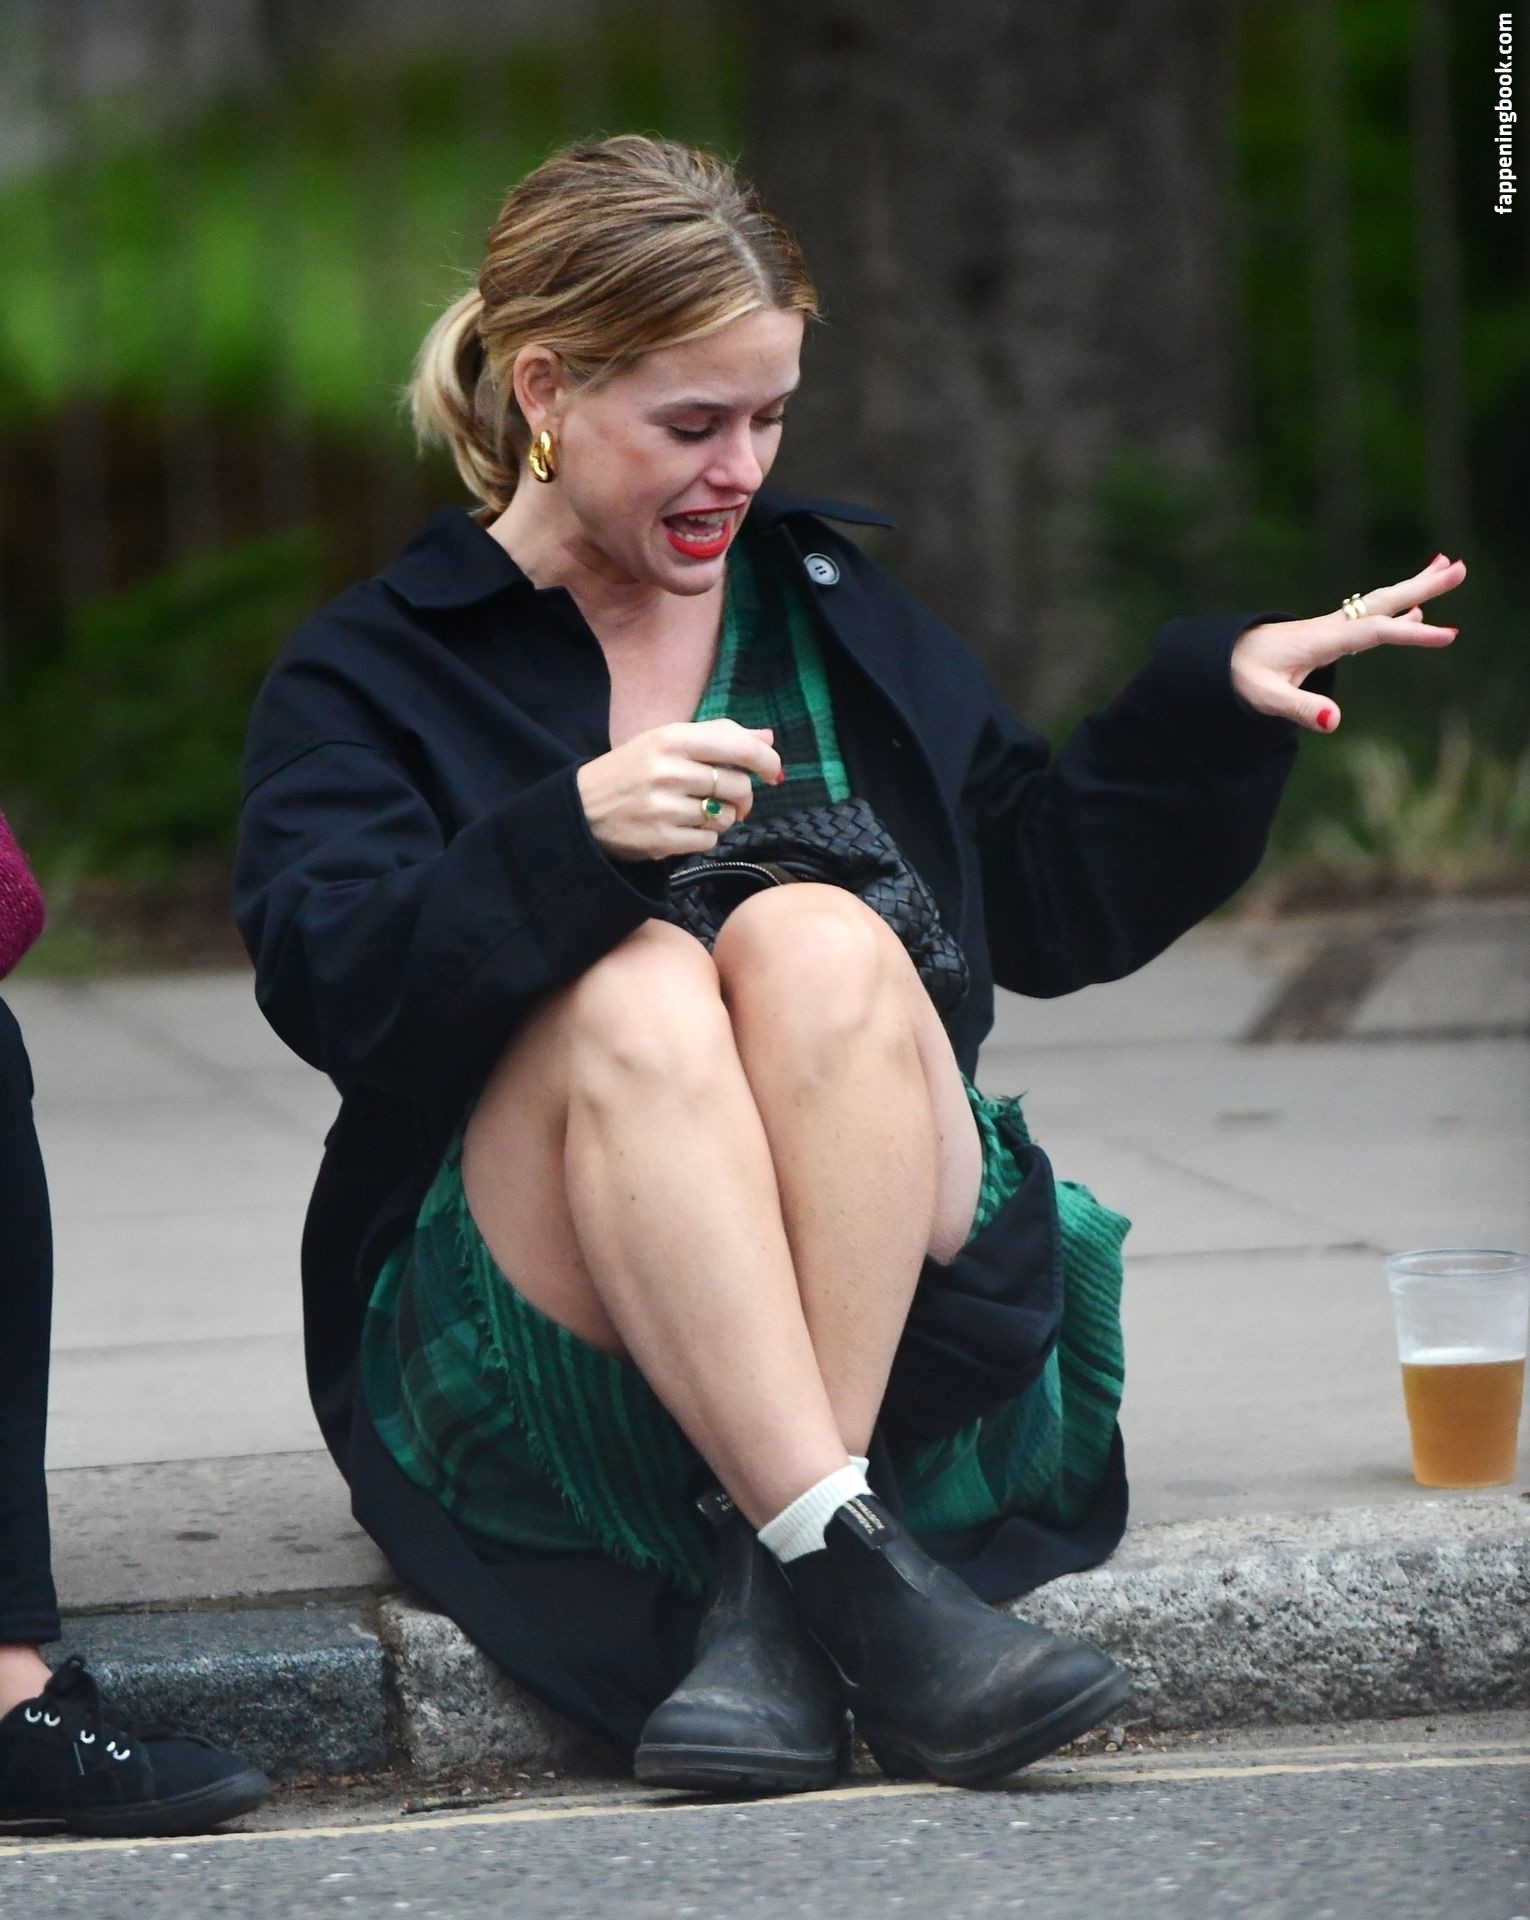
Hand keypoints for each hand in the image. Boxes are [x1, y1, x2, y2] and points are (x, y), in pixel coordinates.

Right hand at [576, 719, 783, 861]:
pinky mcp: (661, 840)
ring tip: (699, 811)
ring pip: (726, 816)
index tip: (773, 771)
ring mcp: (663, 807)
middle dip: (743, 795)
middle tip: (732, 797)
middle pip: (737, 785)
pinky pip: (709, 841)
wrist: (582, 808)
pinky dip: (705, 837)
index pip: (736, 746)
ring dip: (723, 817)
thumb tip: (768, 738)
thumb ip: (718, 735)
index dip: (765, 760)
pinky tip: (684, 827)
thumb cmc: (631, 770)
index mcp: (671, 738)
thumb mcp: (666, 740)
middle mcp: (668, 770)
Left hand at [1229, 553, 1464, 733]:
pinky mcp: (1324, 636)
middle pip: (1382, 602)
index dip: (1411, 632)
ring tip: (1448, 569)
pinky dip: (1396, 608)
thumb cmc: (1235, 678)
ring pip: (1378, 604)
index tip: (1448, 634)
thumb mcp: (1264, 698)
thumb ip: (1300, 709)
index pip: (1374, 632)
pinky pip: (1368, 618)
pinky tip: (1413, 609)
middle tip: (1462, 567)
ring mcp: (1327, 629)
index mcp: (1319, 639)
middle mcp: (1328, 627)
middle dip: (1423, 585)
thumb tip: (1335, 721)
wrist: (1211, 659)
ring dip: (1414, 588)